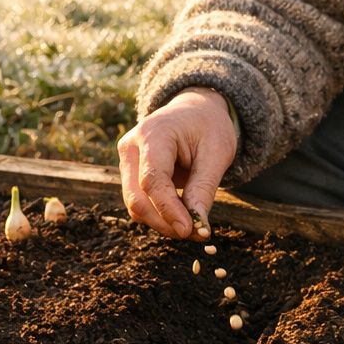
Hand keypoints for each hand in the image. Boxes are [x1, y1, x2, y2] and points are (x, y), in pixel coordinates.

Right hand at [117, 87, 237, 237]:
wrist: (195, 110)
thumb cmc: (208, 127)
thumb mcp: (217, 153)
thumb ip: (204, 188)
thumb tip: (197, 227)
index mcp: (153, 133)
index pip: (152, 180)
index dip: (168, 210)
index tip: (189, 230)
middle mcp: (131, 146)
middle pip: (137, 198)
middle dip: (164, 222)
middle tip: (195, 233)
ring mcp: (126, 160)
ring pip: (135, 205)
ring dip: (162, 221)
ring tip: (192, 225)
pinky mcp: (130, 172)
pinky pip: (140, 201)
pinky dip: (159, 214)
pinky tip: (181, 215)